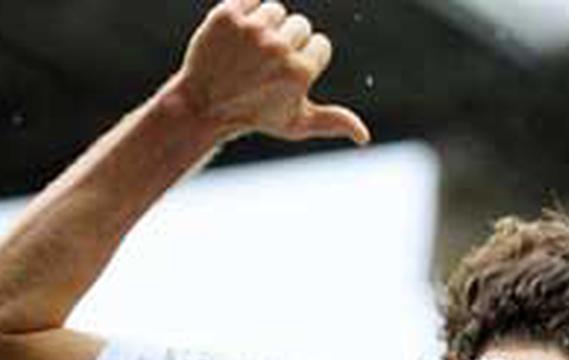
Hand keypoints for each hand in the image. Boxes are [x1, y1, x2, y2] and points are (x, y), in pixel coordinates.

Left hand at [171, 0, 370, 144]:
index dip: (305, 58)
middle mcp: (278, 49)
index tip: (283, 76)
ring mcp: (252, 30)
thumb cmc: (255, 115)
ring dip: (266, 26)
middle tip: (263, 64)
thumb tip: (365, 138)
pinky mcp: (228, 15)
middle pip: (301, 25)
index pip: (320, 43)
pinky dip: (245, 12)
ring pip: (276, 10)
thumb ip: (333, 122)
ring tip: (248, 51)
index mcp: (300, 72)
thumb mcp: (296, 124)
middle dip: (287, 41)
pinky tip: (236, 36)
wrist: (203, 104)